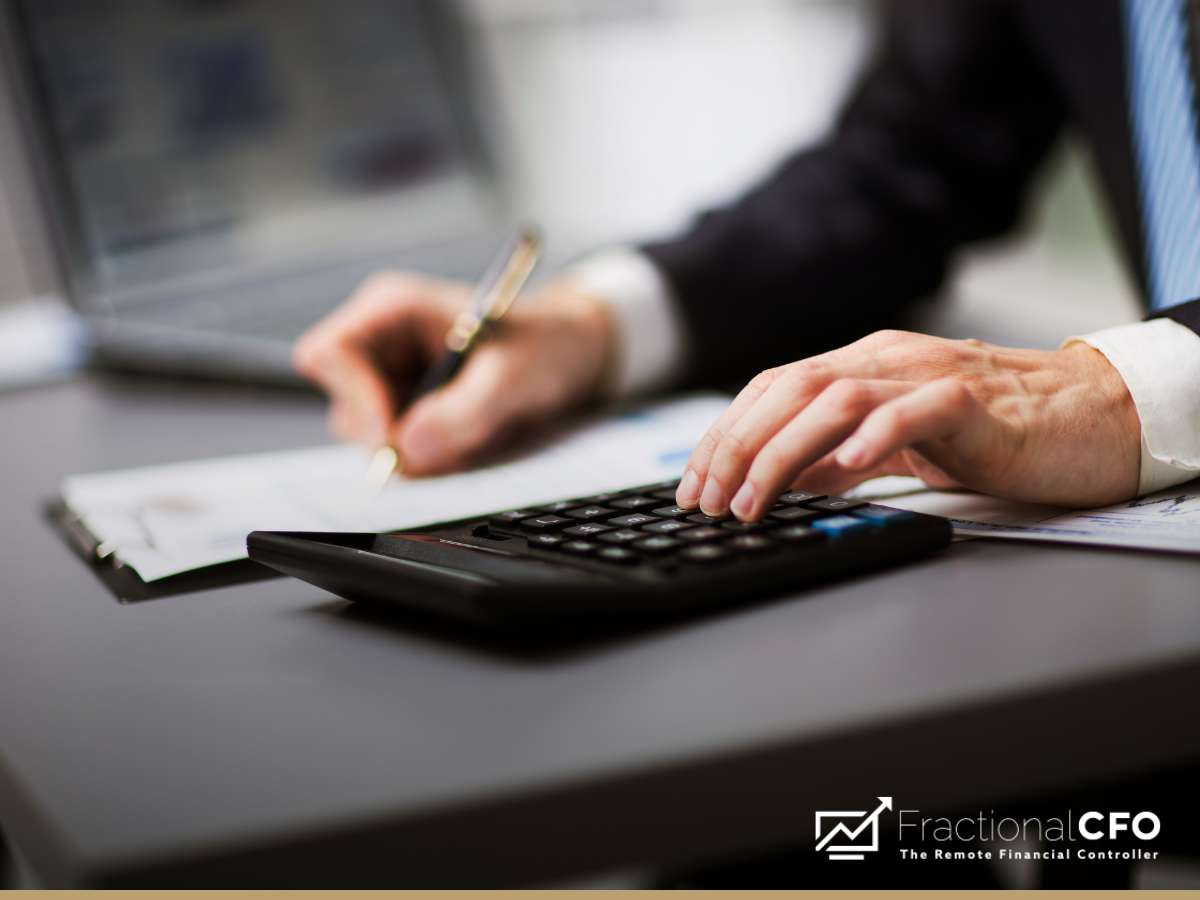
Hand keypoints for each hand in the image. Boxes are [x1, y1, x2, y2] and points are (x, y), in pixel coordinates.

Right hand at [294, 272, 615, 474]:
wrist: (574, 354)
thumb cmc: (547, 343)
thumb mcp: (516, 376)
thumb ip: (465, 410)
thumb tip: (408, 447)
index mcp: (394, 309)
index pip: (329, 353)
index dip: (353, 397)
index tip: (392, 434)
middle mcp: (382, 343)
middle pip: (345, 407)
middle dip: (392, 435)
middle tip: (449, 438)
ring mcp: (391, 381)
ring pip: (370, 439)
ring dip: (420, 450)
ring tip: (474, 430)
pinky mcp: (407, 412)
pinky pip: (399, 453)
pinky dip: (433, 458)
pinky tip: (470, 437)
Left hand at [675, 330, 1140, 519]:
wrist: (1086, 418)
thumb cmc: (990, 433)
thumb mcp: (896, 444)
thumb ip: (839, 456)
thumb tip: (781, 481)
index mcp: (863, 365)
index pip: (773, 387)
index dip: (724, 434)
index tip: (694, 485)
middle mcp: (887, 359)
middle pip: (791, 388)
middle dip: (737, 447)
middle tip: (709, 502)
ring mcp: (930, 375)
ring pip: (838, 396)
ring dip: (782, 451)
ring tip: (752, 501)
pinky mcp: (975, 402)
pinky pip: (917, 410)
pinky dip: (875, 435)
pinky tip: (845, 468)